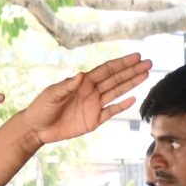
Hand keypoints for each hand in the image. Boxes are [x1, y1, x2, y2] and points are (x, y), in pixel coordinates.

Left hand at [14, 55, 152, 149]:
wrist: (37, 128)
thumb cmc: (41, 107)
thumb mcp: (52, 95)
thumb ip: (67, 85)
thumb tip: (81, 75)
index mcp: (83, 82)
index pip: (107, 70)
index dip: (122, 63)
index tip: (136, 57)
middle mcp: (92, 91)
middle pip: (116, 79)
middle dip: (132, 71)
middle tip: (148, 63)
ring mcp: (94, 105)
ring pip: (117, 92)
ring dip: (131, 84)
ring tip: (146, 74)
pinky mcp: (93, 120)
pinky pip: (111, 111)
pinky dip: (122, 105)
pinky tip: (133, 98)